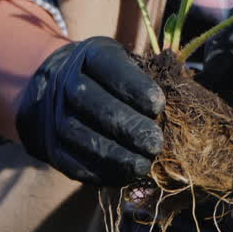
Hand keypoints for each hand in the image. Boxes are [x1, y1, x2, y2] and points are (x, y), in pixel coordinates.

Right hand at [14, 37, 164, 185]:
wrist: (56, 91)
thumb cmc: (110, 78)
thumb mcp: (126, 63)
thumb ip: (149, 77)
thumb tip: (181, 102)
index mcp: (91, 54)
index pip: (109, 65)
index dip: (134, 87)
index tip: (158, 106)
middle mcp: (65, 81)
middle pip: (91, 103)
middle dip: (126, 126)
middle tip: (155, 144)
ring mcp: (52, 114)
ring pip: (78, 135)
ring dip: (113, 155)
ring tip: (142, 165)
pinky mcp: (50, 146)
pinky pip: (70, 162)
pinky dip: (97, 172)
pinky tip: (122, 177)